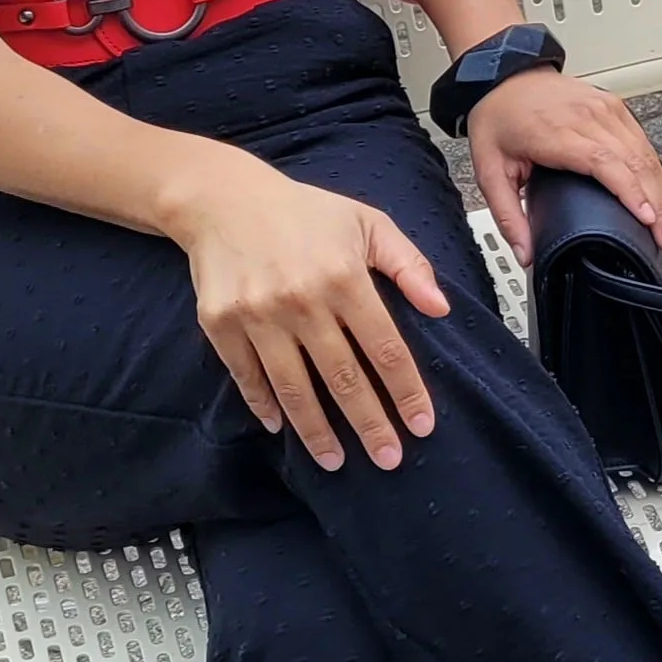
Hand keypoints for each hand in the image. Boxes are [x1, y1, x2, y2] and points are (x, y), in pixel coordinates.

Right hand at [171, 153, 448, 472]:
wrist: (223, 199)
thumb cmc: (304, 212)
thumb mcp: (367, 222)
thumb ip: (408, 264)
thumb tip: (440, 307)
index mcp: (344, 277)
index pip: (385, 348)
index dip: (406, 392)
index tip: (422, 425)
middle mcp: (302, 300)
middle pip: (344, 378)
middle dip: (370, 425)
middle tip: (388, 458)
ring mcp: (258, 315)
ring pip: (295, 388)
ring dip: (318, 431)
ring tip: (337, 461)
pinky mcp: (220, 324)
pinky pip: (248, 376)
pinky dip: (265, 405)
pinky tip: (281, 427)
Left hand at [463, 64, 661, 268]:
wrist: (506, 77)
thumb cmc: (500, 117)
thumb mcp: (489, 171)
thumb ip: (507, 216)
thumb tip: (524, 253)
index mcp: (557, 132)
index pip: (605, 162)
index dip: (630, 192)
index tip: (647, 219)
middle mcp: (587, 116)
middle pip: (635, 161)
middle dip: (657, 204)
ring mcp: (605, 109)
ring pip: (645, 152)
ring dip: (661, 191)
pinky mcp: (615, 106)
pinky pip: (643, 141)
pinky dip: (655, 171)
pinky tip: (660, 194)